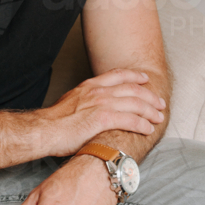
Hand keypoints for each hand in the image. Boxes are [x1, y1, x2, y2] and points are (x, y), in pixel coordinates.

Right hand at [42, 68, 165, 156]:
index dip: (135, 76)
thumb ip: (85, 101)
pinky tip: (148, 129)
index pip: (118, 75)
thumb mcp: (71, 102)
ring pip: (134, 103)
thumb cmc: (54, 122)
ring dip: (150, 111)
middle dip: (149, 96)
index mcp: (90, 86)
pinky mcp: (102, 119)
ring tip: (159, 117)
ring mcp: (100, 104)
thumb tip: (92, 108)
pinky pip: (129, 120)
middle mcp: (98, 91)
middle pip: (132, 89)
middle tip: (160, 103)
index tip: (145, 79)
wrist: (43, 130)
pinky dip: (141, 124)